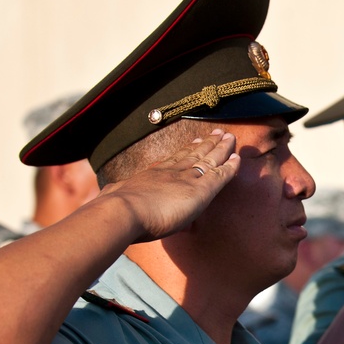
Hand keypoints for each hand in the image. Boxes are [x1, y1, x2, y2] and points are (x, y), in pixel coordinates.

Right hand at [99, 128, 240, 242]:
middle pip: (194, 153)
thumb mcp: (115, 196)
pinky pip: (221, 175)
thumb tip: (106, 196)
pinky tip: (237, 159)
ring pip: (209, 158)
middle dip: (207, 143)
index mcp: (153, 174)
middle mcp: (172, 171)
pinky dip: (230, 167)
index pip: (175, 159)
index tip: (194, 141)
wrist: (123, 211)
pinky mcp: (202, 190)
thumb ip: (115, 195)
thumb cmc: (116, 209)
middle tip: (218, 132)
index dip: (187, 150)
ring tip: (230, 137)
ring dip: (221, 148)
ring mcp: (188, 178)